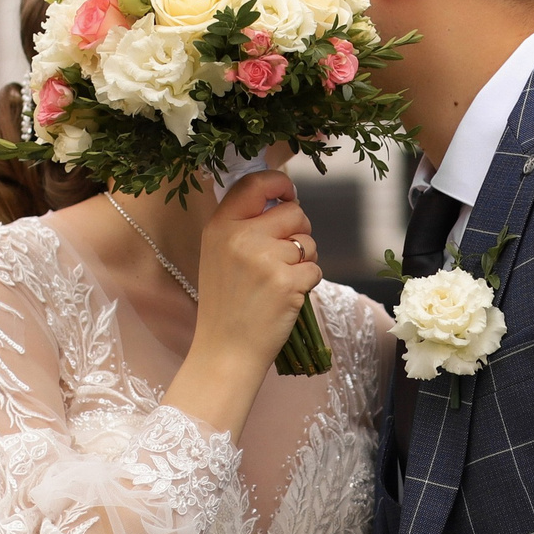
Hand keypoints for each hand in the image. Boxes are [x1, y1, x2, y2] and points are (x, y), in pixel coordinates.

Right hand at [167, 172, 319, 435]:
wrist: (225, 351)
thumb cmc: (226, 304)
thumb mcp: (218, 254)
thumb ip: (244, 224)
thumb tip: (282, 198)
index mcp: (221, 225)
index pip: (255, 183)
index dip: (279, 183)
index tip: (287, 194)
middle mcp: (241, 237)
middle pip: (294, 212)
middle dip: (299, 231)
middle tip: (283, 256)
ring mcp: (265, 259)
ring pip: (308, 243)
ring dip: (303, 261)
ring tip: (279, 281)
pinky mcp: (288, 282)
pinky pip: (315, 269)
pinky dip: (307, 283)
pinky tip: (286, 297)